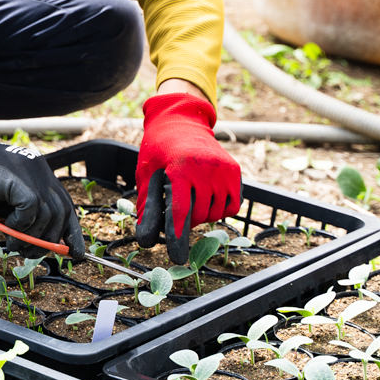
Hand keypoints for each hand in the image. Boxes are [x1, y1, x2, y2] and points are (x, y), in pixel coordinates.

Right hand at [0, 111, 84, 257]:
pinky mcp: (16, 178)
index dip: (73, 232)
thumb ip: (21, 216)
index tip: (76, 254)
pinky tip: (4, 226)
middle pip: (61, 213)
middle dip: (49, 241)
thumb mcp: (3, 202)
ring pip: (47, 215)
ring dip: (31, 238)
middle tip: (29, 254)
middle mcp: (40, 171)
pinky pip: (30, 210)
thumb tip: (38, 244)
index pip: (66, 206)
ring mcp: (30, 172)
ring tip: (12, 245)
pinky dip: (19, 225)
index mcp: (39, 174)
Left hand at [135, 91, 241, 263]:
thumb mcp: (147, 173)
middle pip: (199, 215)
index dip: (178, 236)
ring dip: (204, 216)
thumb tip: (145, 238)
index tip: (176, 257)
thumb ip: (147, 204)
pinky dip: (221, 209)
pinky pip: (232, 205)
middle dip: (188, 222)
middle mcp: (205, 168)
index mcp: (180, 169)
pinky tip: (207, 199)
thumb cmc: (159, 149)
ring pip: (217, 213)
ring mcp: (223, 169)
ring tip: (192, 200)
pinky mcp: (234, 171)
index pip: (181, 211)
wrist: (181, 122)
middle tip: (179, 213)